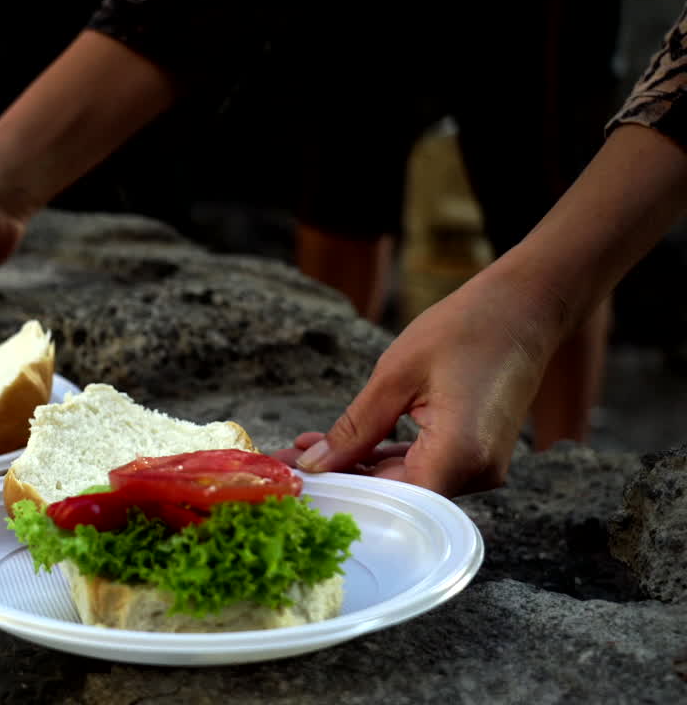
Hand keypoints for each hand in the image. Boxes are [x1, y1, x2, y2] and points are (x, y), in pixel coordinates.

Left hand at [281, 267, 564, 496]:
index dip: (339, 496)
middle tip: (284, 467)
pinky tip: (337, 446)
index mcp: (460, 456)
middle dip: (339, 481)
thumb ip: (354, 429)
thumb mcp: (394, 376)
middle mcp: (476, 474)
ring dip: (355, 469)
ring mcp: (478, 468)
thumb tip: (314, 465)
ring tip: (301, 452)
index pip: (390, 501)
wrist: (525, 308)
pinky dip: (381, 459)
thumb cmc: (465, 330)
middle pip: (396, 497)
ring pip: (405, 483)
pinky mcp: (473, 456)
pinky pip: (421, 467)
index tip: (295, 487)